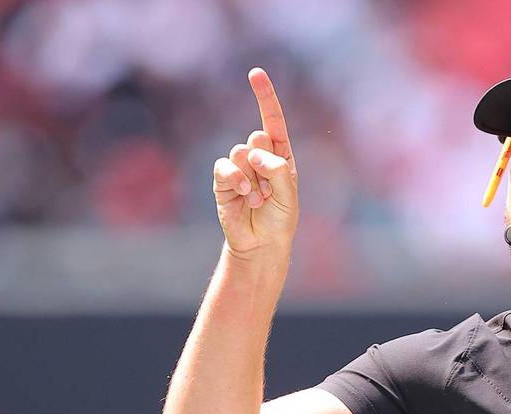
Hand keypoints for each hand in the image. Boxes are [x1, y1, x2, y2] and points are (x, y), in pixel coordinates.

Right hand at [213, 67, 299, 256]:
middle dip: (265, 165)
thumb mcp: (288, 193)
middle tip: (270, 190)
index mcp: (280, 155)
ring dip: (252, 178)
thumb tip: (254, 150)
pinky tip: (245, 196)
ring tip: (259, 199)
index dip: (264, 97)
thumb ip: (276, 169)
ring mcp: (240, 167)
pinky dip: (236, 180)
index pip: (272, 120)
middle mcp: (259, 157)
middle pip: (257, 138)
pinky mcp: (222, 180)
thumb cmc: (280, 219)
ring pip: (240, 152)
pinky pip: (224, 166)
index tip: (255, 73)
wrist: (261, 243)